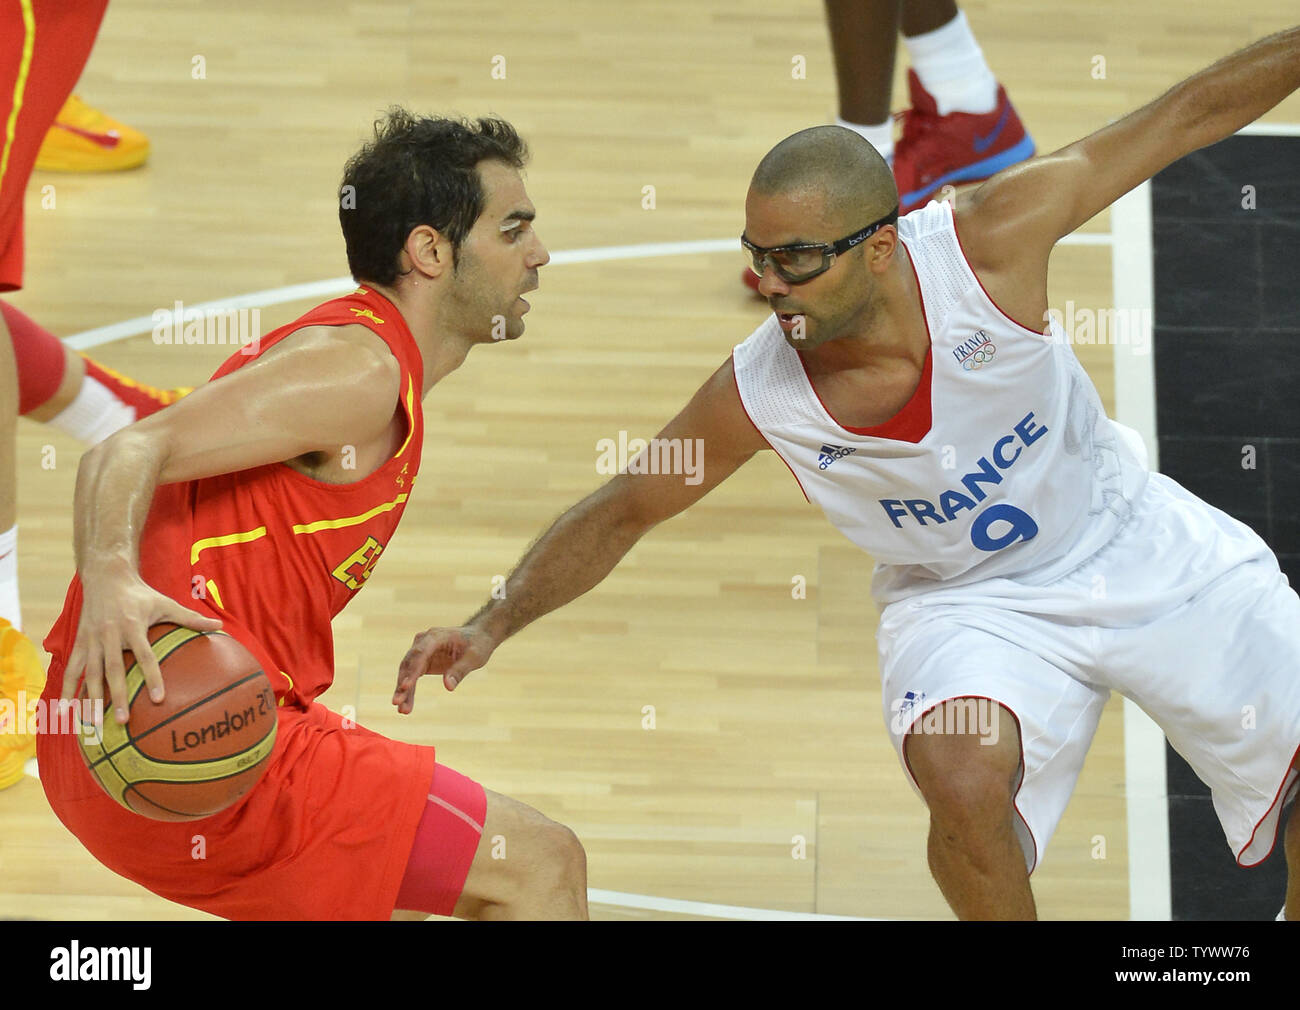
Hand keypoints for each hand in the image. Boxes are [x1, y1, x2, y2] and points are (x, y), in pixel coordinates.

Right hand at [62, 565, 222, 724]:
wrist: (106, 577)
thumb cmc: (141, 594)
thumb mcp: (166, 603)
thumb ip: (191, 617)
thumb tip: (220, 625)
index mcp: (133, 625)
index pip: (145, 655)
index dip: (152, 676)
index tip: (158, 699)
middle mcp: (110, 634)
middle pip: (113, 669)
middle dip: (117, 696)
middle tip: (123, 720)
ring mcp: (92, 639)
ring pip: (90, 673)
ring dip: (91, 699)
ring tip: (94, 724)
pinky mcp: (79, 642)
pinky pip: (72, 669)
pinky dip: (67, 689)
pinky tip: (66, 710)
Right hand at [393, 626, 496, 713]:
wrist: (477, 637)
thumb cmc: (477, 644)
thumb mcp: (474, 657)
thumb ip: (460, 670)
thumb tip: (448, 687)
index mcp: (435, 636)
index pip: (420, 654)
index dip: (412, 670)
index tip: (405, 686)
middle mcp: (424, 642)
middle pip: (409, 664)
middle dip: (402, 684)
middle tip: (397, 702)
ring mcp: (421, 652)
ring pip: (407, 672)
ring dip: (403, 691)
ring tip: (402, 710)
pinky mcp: (422, 662)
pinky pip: (412, 678)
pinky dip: (409, 692)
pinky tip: (405, 706)